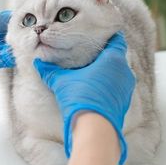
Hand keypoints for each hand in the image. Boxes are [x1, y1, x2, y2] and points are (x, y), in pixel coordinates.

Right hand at [34, 33, 134, 164]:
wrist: (95, 129)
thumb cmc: (80, 98)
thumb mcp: (61, 82)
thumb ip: (50, 71)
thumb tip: (38, 63)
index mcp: (113, 59)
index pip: (117, 40)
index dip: (109, 36)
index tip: (99, 35)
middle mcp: (125, 72)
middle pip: (117, 57)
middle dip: (105, 55)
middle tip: (90, 53)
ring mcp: (127, 88)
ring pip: (119, 73)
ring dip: (108, 72)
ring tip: (92, 72)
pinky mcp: (124, 103)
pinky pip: (118, 88)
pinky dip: (110, 86)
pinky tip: (95, 90)